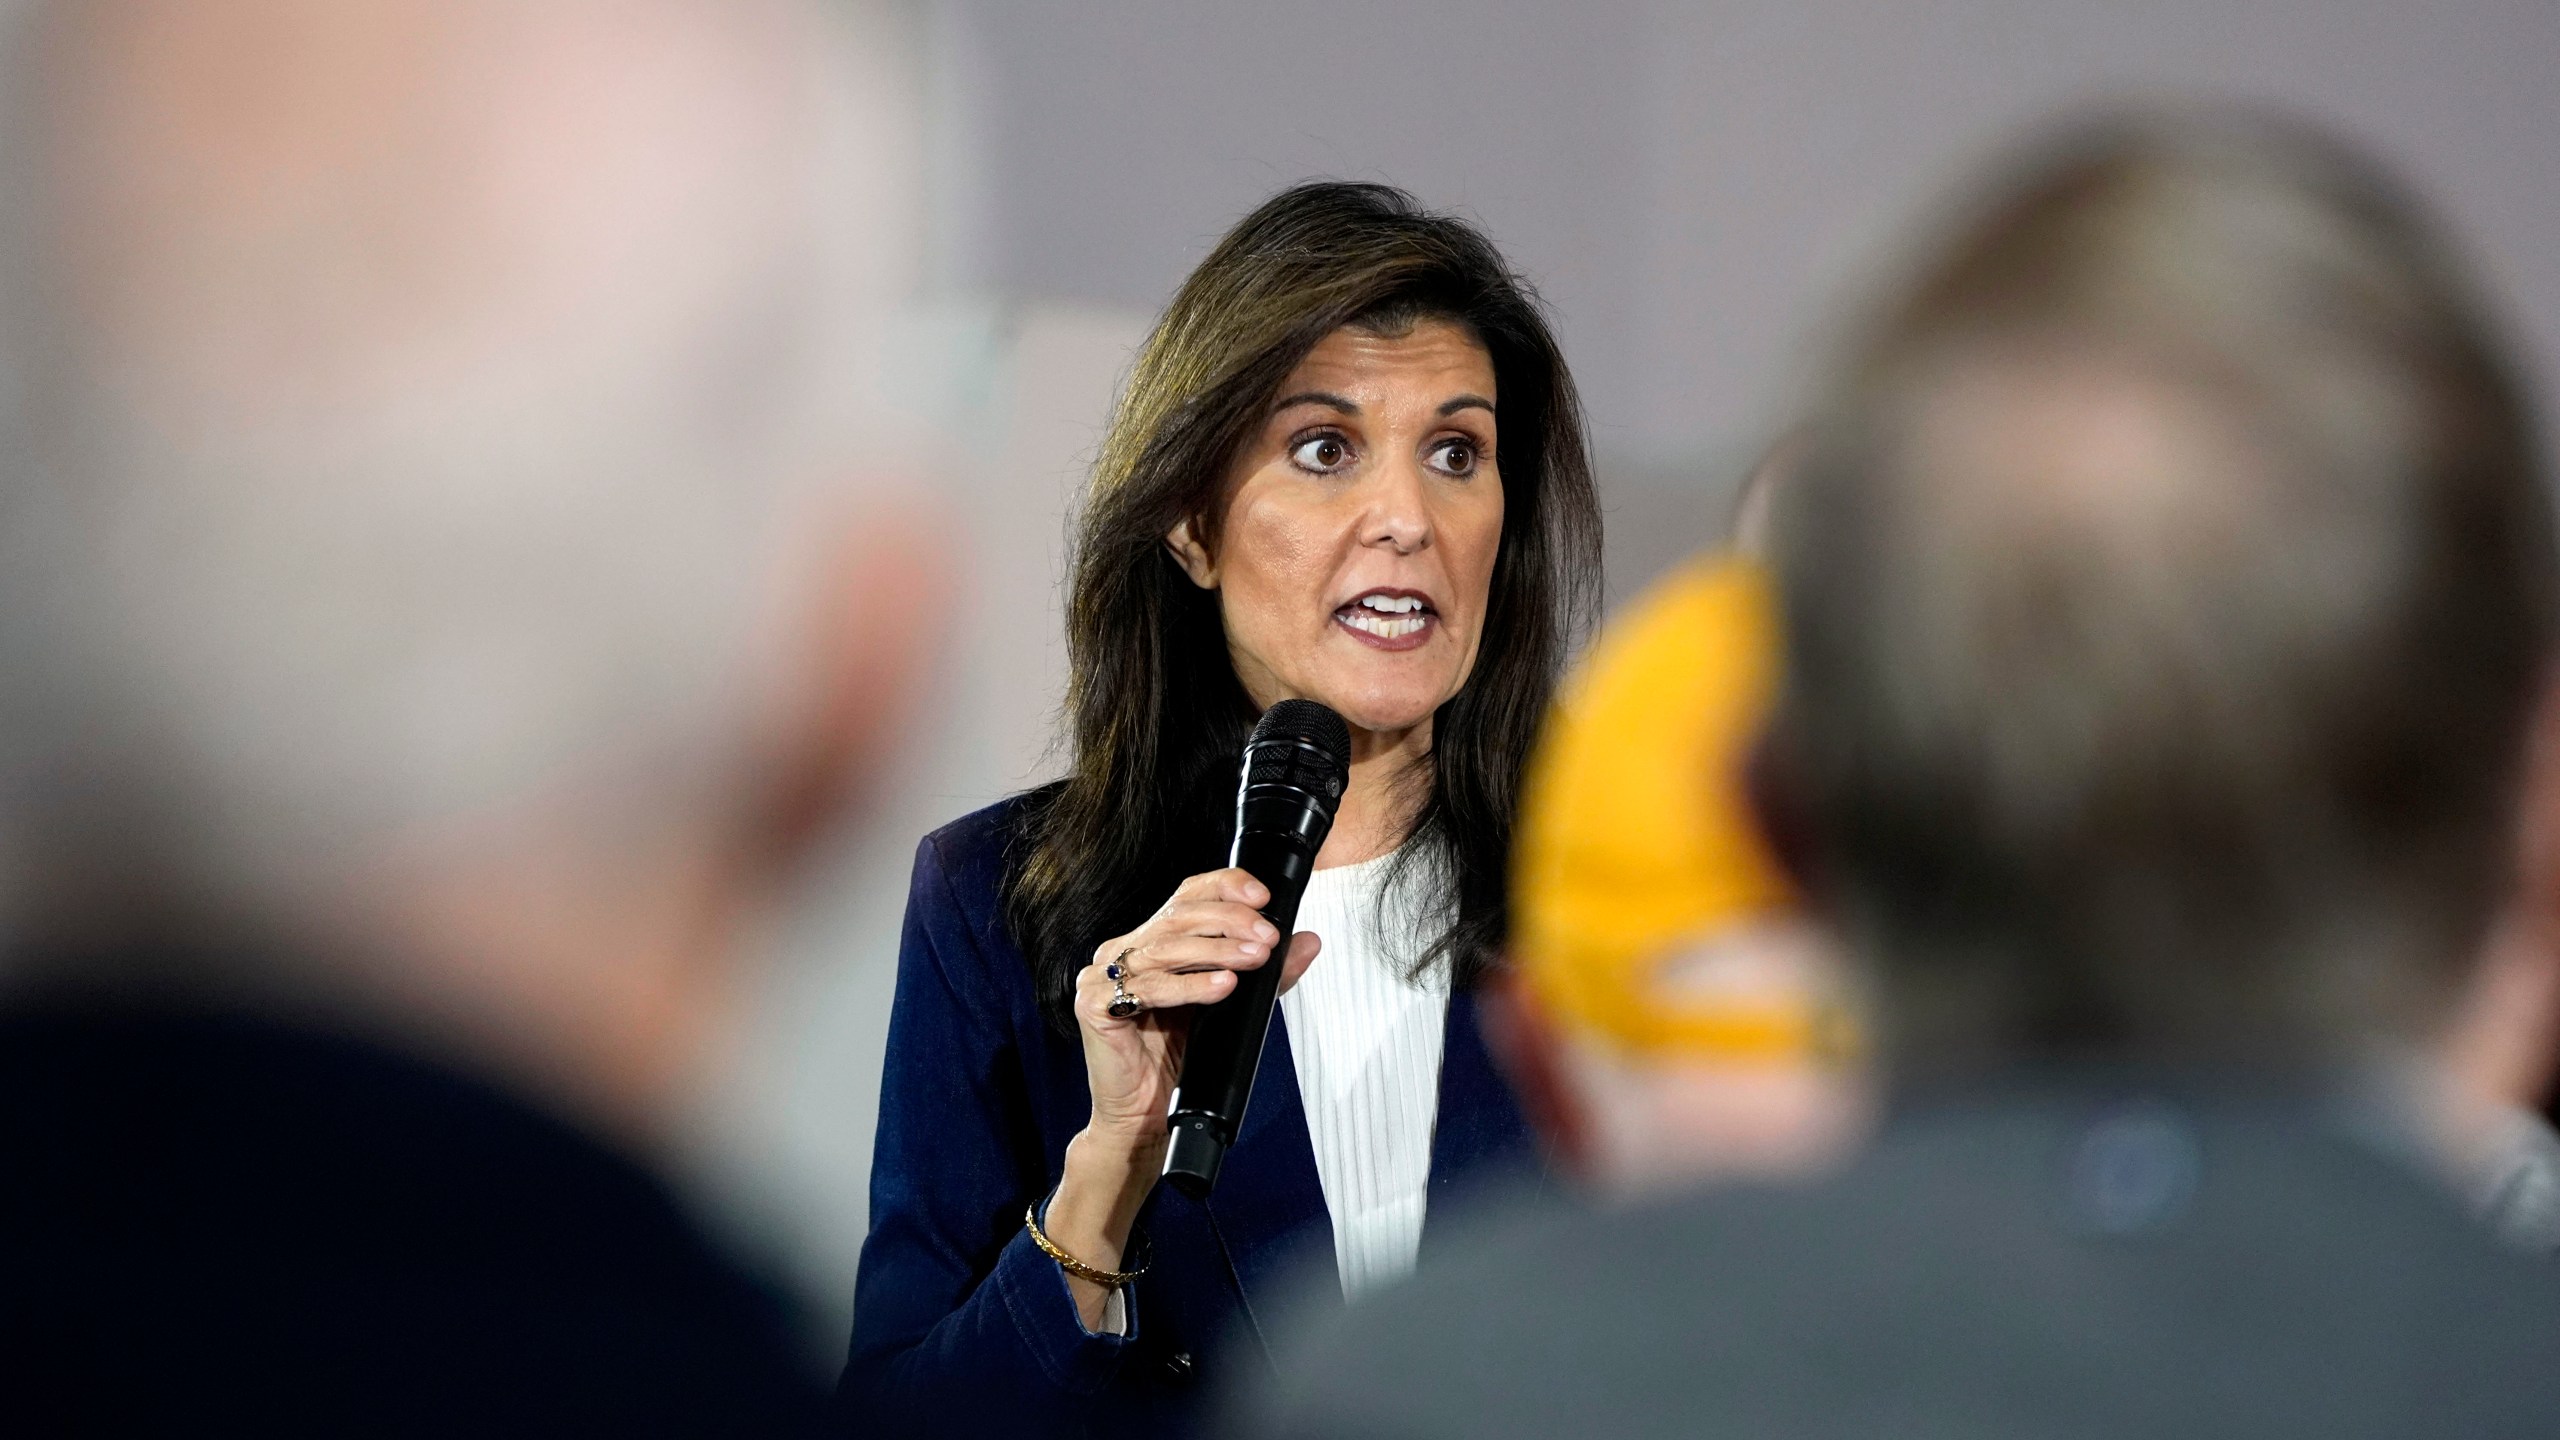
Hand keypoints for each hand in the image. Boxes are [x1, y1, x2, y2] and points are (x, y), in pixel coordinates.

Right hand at [1074, 867, 1320, 1145]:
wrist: (1144, 1116)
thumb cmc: (1180, 1059)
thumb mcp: (1232, 1005)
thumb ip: (1267, 973)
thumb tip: (1307, 941)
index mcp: (1152, 940)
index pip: (1187, 895)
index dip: (1224, 887)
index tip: (1263, 896)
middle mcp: (1125, 950)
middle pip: (1178, 916)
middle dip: (1229, 921)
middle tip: (1266, 937)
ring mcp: (1103, 976)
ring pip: (1165, 947)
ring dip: (1216, 950)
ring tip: (1253, 959)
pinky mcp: (1095, 1005)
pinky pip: (1148, 988)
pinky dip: (1189, 985)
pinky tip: (1222, 986)